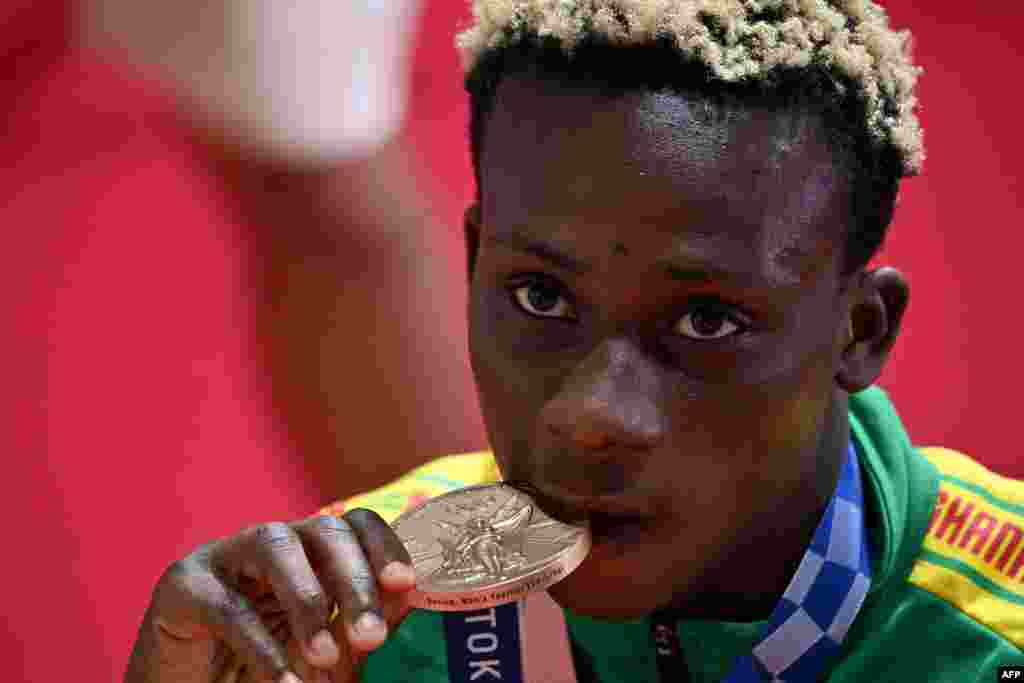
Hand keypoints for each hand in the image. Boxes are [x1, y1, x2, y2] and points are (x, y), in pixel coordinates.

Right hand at [125, 509, 416, 682]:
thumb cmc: (266, 672)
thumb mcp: (326, 651)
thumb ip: (360, 625)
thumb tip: (406, 597)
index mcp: (312, 552)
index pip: (356, 524)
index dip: (384, 546)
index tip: (405, 584)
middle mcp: (273, 541)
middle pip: (323, 531)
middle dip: (354, 580)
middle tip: (372, 637)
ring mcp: (225, 556)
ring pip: (274, 544)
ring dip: (307, 599)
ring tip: (325, 657)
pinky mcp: (183, 585)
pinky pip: (228, 606)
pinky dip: (262, 648)